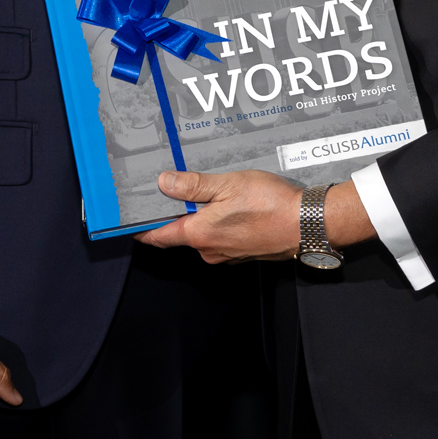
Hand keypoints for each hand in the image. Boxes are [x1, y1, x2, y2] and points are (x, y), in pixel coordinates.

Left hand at [138, 170, 376, 261]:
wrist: (310, 223)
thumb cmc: (271, 204)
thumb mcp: (227, 184)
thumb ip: (193, 186)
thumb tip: (163, 183)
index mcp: (199, 234)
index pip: (157, 237)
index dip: (140, 228)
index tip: (127, 219)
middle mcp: (210, 250)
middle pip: (180, 233)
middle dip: (176, 214)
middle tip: (174, 188)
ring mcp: (228, 254)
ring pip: (203, 235)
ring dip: (201, 217)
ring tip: (210, 192)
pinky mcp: (244, 253)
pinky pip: (222, 238)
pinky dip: (219, 223)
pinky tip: (232, 205)